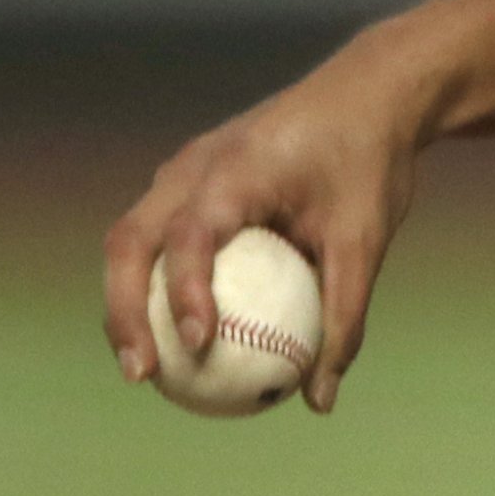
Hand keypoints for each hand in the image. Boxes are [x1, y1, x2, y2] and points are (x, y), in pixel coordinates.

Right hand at [101, 35, 427, 412]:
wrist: (371, 94)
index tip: (200, 345)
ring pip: (130, 237)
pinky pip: (156, 234)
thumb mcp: (367, 239)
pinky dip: (151, 283)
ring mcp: (185, 167)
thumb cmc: (370, 162)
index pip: (192, 233)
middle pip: (130, 238)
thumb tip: (321, 401)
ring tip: (144, 369)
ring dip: (126, 302)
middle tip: (142, 374)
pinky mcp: (189, 179)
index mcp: (238, 167)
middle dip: (123, 310)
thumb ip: (344, 316)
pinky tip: (171, 337)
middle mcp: (197, 163)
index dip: (185, 291)